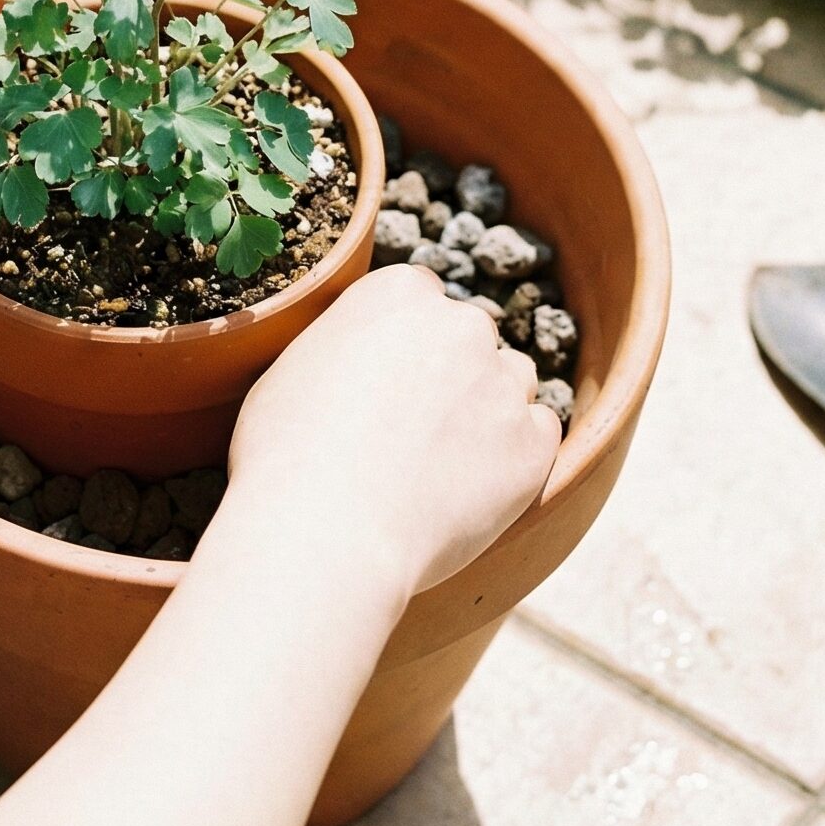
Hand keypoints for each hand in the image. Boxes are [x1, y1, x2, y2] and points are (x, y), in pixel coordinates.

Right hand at [228, 265, 560, 599]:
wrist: (328, 532)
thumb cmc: (287, 455)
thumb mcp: (290, 371)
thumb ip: (343, 348)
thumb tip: (354, 363)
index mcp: (398, 293)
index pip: (420, 296)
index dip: (405, 341)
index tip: (388, 377)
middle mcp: (461, 324)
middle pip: (470, 336)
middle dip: (450, 373)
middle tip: (411, 430)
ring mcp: (504, 382)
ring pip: (512, 383)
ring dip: (487, 410)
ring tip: (438, 465)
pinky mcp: (534, 443)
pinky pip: (538, 436)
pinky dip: (514, 458)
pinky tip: (467, 489)